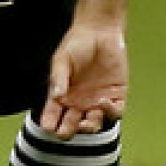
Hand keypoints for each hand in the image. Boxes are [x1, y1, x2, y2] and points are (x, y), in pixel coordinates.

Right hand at [39, 21, 128, 137]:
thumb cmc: (76, 44)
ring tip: (87, 122)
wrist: (100, 32)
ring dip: (90, 126)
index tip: (48, 127)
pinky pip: (115, 112)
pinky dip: (110, 112)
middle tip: (64, 132)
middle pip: (73, 124)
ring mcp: (98, 101)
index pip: (54, 113)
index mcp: (63, 95)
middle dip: (68, 130)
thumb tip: (56, 96)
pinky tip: (103, 102)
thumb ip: (58, 78)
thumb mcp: (62, 60)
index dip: (50, 122)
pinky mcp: (117, 96)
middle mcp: (79, 102)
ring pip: (95, 123)